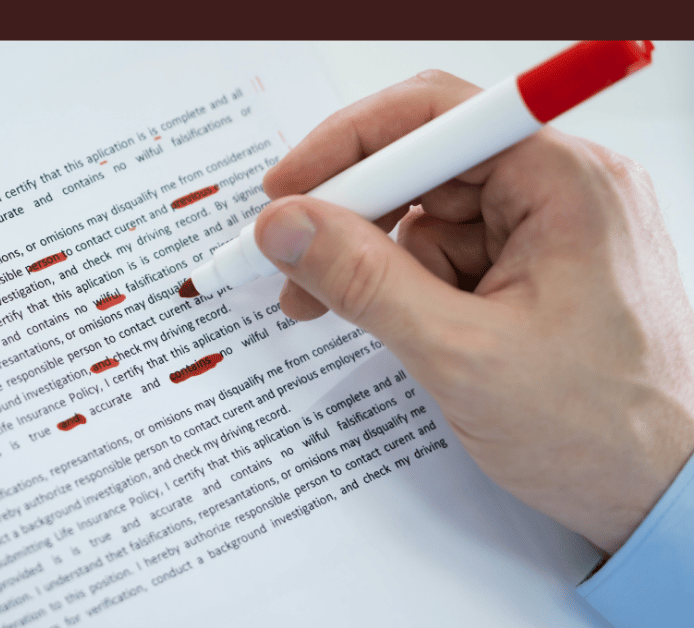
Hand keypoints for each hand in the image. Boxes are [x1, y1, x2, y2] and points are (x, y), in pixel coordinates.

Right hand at [255, 69, 693, 553]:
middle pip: (426, 164)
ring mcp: (554, 228)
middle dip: (354, 217)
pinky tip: (404, 327)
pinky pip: (451, 252)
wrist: (663, 495)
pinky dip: (410, 285)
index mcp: (567, 184)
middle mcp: (565, 190)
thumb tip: (287, 227)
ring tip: (349, 313)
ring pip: (430, 214)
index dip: (348, 145)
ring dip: (379, 262)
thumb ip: (362, 281)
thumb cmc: (603, 430)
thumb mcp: (460, 354)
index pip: (435, 115)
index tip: (287, 189)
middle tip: (294, 264)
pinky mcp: (539, 266)